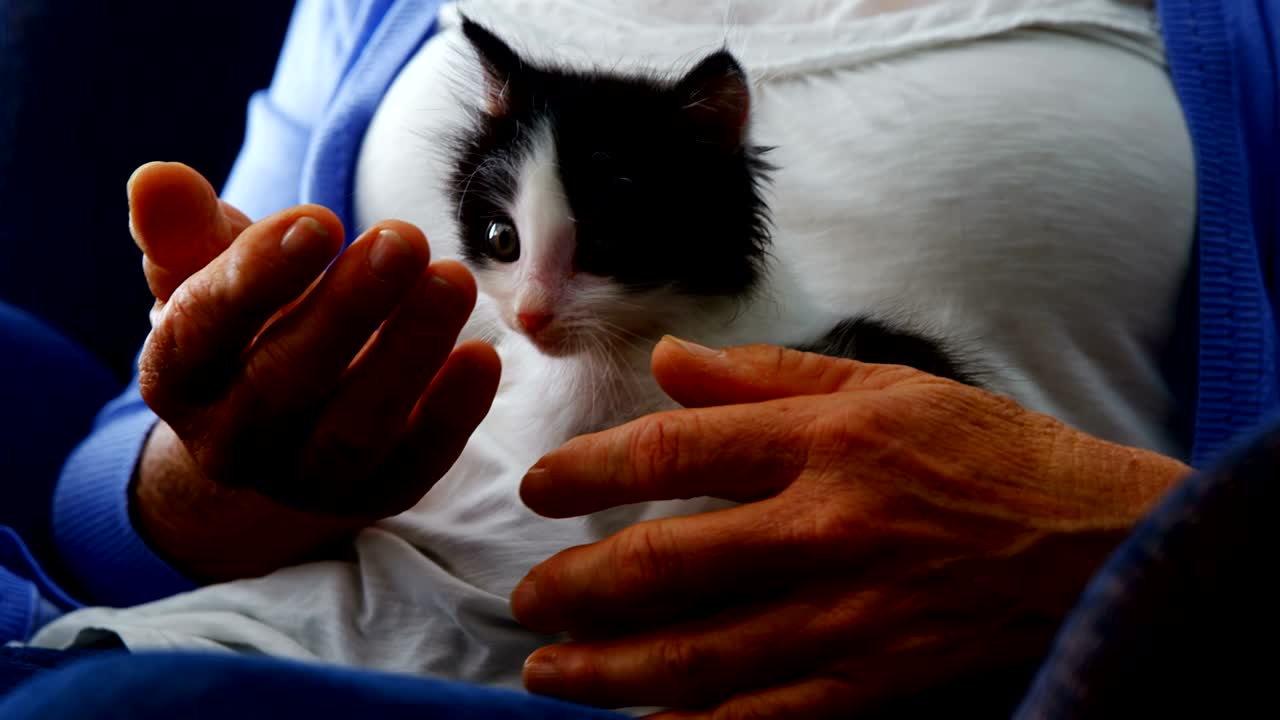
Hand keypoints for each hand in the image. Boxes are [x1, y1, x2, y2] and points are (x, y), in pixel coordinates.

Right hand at [129, 162, 499, 580]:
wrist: (273, 427)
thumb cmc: (244, 325)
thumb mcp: (205, 275)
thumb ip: (186, 231)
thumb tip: (156, 178)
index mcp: (177, 378)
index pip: (203, 330)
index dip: (259, 275)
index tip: (320, 219)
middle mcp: (231, 441)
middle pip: (286, 379)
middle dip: (349, 307)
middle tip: (405, 238)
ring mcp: (305, 478)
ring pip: (356, 426)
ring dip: (409, 352)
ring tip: (453, 280)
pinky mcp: (375, 494)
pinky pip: (416, 463)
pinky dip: (452, 414)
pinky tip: (484, 356)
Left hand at [511, 338, 1190, 716]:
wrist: (1095, 545)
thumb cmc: (989, 455)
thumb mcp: (886, 387)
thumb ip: (770, 376)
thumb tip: (670, 359)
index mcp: (823, 442)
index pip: (673, 452)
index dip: (588, 471)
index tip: (538, 489)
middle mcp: (823, 529)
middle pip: (666, 565)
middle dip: (577, 588)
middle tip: (526, 599)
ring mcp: (845, 618)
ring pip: (697, 655)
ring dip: (607, 669)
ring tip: (546, 672)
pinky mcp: (871, 686)